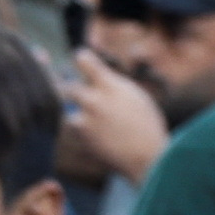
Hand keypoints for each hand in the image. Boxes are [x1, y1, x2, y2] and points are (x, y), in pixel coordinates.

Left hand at [62, 44, 169, 187]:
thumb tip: (97, 78)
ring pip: (67, 106)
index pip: (83, 61)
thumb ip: (113, 85)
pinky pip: (74, 124)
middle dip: (70, 86)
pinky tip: (97, 130)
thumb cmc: (147, 125)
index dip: (81, 59)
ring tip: (92, 113)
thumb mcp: (135, 96)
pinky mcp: (82, 136)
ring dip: (75, 106)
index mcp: (110, 85)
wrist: (147, 155)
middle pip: (67, 85)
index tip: (81, 60)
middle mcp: (95, 100)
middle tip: (74, 91)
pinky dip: (80, 125)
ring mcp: (86, 120)